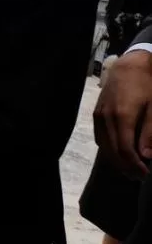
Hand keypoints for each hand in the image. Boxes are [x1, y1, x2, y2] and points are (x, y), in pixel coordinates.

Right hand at [94, 49, 151, 178]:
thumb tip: (146, 156)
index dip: (134, 165)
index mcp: (122, 116)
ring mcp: (99, 116)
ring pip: (104, 147)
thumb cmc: (147, 86)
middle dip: (125, 167)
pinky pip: (100, 138)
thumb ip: (150, 133)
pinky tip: (119, 153)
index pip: (124, 149)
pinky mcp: (96, 114)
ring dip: (116, 161)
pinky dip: (109, 150)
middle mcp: (106, 118)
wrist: (130, 66)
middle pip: (112, 151)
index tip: (146, 174)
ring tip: (131, 168)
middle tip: (140, 176)